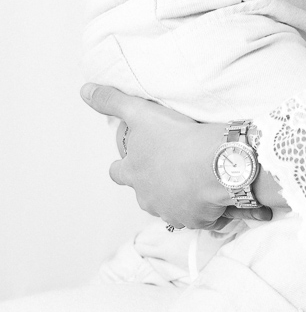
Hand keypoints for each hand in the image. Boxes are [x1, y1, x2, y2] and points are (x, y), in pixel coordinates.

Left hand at [81, 84, 271, 228]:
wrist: (214, 163)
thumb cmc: (176, 138)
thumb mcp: (140, 112)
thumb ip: (112, 101)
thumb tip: (86, 91)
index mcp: (133, 172)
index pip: (117, 173)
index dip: (122, 166)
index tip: (131, 159)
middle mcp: (147, 197)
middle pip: (143, 194)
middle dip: (151, 185)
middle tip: (166, 169)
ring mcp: (171, 211)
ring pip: (168, 207)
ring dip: (176, 197)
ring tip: (191, 180)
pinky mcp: (195, 220)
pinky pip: (195, 216)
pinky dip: (200, 207)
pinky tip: (210, 193)